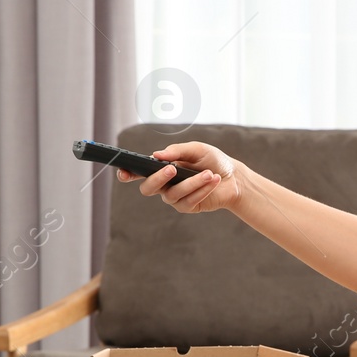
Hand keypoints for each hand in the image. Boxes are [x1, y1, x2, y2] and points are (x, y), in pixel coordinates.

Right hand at [116, 141, 242, 213]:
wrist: (233, 177)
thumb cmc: (212, 160)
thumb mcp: (196, 149)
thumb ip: (176, 151)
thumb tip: (157, 155)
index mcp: (161, 168)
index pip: (138, 172)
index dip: (127, 173)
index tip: (123, 172)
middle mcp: (164, 184)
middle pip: (148, 188)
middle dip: (158, 178)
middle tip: (172, 169)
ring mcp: (174, 197)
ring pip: (172, 194)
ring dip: (192, 182)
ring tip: (209, 173)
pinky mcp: (188, 207)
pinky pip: (189, 200)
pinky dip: (202, 189)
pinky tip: (213, 181)